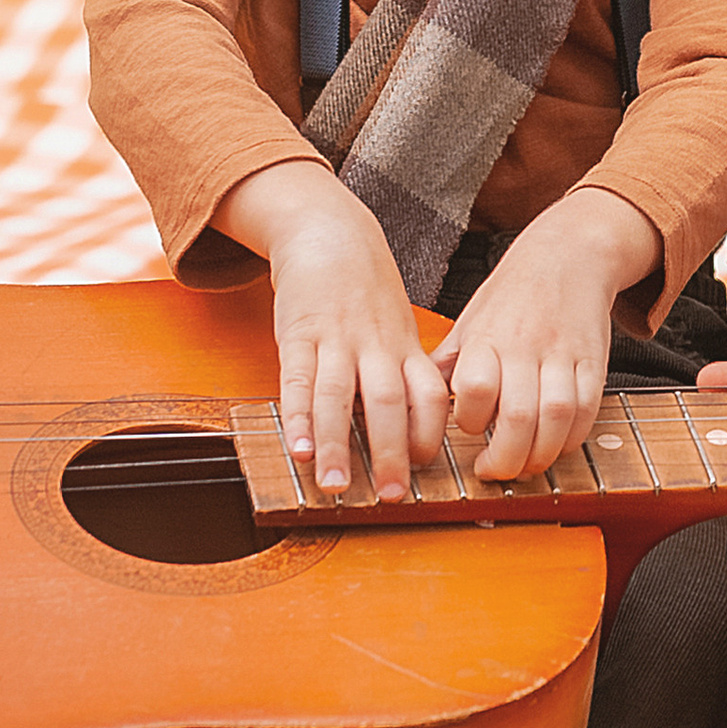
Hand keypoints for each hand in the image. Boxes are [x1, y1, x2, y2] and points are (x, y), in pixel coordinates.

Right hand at [213, 160, 444, 499]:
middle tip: (392, 495)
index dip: (429, 434)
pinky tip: (297, 448)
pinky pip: (298, 380)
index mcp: (405, 347)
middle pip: (389, 403)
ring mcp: (336, 338)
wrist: (328, 232)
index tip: (425, 470)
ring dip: (337, 445)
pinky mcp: (298, 333)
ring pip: (340, 397)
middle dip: (390, 453)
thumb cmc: (366, 290)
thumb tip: (417, 429)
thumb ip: (405, 372)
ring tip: (334, 485)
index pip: (428, 396)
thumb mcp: (397, 327)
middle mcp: (376, 345)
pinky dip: (298, 418)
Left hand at [441, 187, 662, 482]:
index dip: (469, 421)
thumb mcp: (470, 321)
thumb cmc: (513, 293)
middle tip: (494, 470)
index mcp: (487, 337)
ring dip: (540, 455)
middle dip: (505, 459)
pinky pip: (588, 410)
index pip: (474, 388)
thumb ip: (448, 363)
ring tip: (525, 464)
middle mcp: (526, 345)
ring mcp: (563, 355)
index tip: (469, 430)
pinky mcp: (594, 361)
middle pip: (517, 417)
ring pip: (557, 419)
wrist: (569, 255)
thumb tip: (414, 403)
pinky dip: (572, 438)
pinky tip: (556, 444)